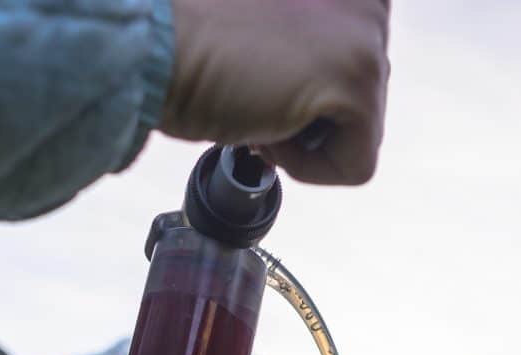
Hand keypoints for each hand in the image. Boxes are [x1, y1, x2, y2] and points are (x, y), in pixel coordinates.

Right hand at [161, 0, 390, 185]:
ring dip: (304, 138)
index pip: (361, 67)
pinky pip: (356, 165)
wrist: (153, 48)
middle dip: (310, 116)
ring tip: (257, 102)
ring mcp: (367, 33)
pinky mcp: (358, 79)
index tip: (262, 75)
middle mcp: (368, 0)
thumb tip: (339, 94)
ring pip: (361, 133)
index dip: (308, 92)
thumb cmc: (196, 43)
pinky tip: (267, 127)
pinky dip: (309, 170)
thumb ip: (320, 43)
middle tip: (254, 92)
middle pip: (365, 100)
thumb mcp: (279, 31)